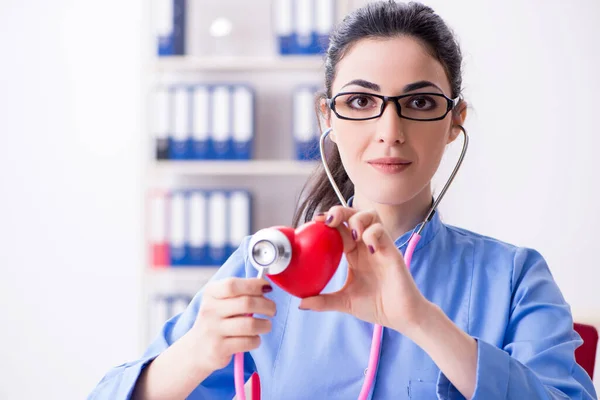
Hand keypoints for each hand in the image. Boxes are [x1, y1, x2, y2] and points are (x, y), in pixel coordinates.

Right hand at [191, 278, 275, 371]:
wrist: (197, 349)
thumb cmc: (217, 320)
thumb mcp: (221, 301)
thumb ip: (240, 292)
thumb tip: (266, 287)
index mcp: (211, 293)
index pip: (232, 285)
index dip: (254, 284)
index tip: (267, 288)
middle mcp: (209, 310)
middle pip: (246, 303)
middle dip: (267, 305)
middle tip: (273, 310)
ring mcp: (213, 330)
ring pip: (250, 324)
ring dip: (265, 325)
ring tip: (266, 325)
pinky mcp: (219, 349)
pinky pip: (248, 342)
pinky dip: (257, 340)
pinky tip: (254, 338)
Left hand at [299, 206, 430, 335]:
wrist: (401, 317)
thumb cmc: (377, 306)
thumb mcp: (344, 303)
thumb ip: (323, 301)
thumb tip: (301, 304)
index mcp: (354, 254)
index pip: (339, 229)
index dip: (327, 221)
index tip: (314, 221)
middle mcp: (365, 246)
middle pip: (353, 215)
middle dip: (340, 212)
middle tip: (328, 220)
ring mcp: (379, 246)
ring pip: (370, 216)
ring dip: (357, 219)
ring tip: (351, 234)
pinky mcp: (391, 251)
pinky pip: (381, 231)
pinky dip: (372, 234)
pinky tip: (368, 248)